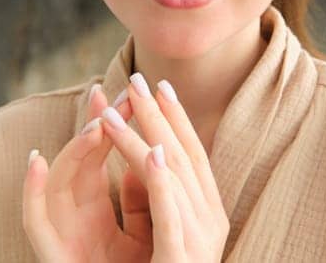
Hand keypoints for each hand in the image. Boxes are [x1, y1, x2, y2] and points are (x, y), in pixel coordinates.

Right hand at [23, 84, 148, 261]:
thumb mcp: (143, 238)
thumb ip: (140, 202)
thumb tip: (150, 155)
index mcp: (93, 214)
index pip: (100, 160)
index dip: (115, 126)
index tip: (135, 93)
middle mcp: (71, 221)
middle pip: (77, 163)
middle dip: (95, 126)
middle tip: (113, 92)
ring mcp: (59, 237)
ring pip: (54, 183)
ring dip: (71, 150)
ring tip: (93, 124)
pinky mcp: (51, 254)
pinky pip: (33, 220)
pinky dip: (31, 190)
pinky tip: (36, 161)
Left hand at [98, 73, 228, 262]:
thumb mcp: (166, 234)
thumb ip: (154, 200)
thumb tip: (139, 161)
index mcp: (209, 214)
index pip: (193, 156)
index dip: (178, 118)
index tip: (161, 86)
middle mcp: (210, 222)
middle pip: (182, 157)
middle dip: (158, 115)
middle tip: (136, 80)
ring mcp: (198, 240)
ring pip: (170, 178)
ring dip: (142, 139)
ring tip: (115, 112)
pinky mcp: (179, 259)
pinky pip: (169, 215)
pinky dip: (160, 183)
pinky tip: (151, 154)